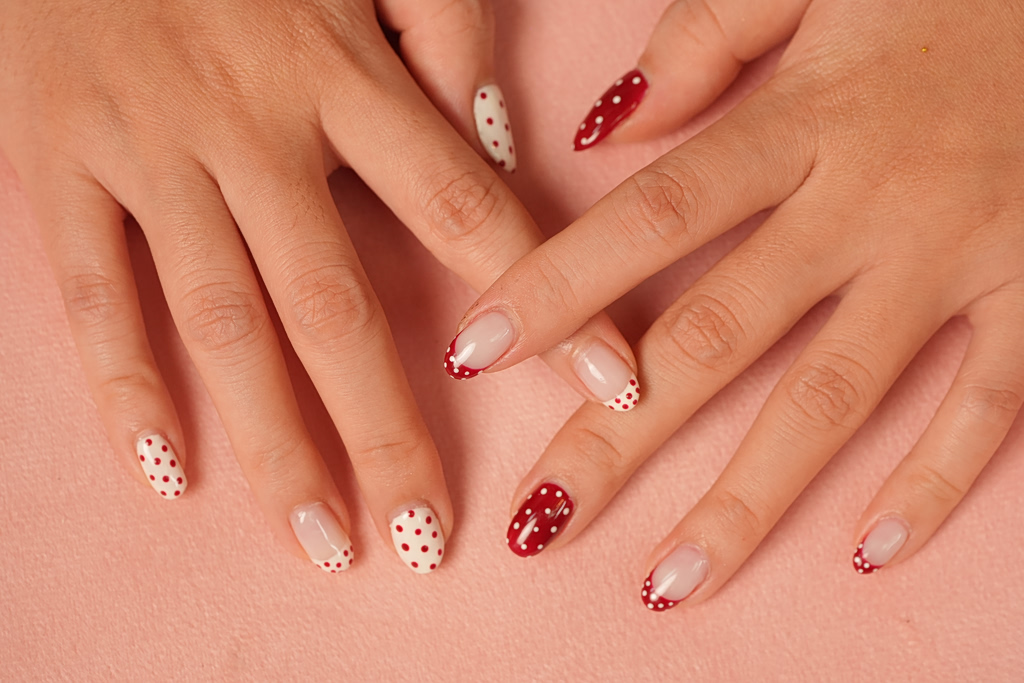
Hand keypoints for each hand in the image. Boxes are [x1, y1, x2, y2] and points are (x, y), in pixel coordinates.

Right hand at [0, 0, 635, 572]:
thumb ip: (442, 33)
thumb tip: (497, 144)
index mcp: (338, 68)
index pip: (467, 209)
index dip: (548, 303)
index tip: (612, 387)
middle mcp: (249, 122)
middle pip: (336, 304)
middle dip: (388, 430)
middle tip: (428, 535)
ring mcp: (149, 148)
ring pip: (220, 319)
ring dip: (273, 440)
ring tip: (322, 536)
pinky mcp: (58, 159)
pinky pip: (91, 289)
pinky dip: (123, 384)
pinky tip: (167, 470)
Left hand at [454, 0, 1023, 606]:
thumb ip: (707, 37)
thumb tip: (608, 124)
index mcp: (806, 122)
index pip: (654, 219)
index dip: (559, 286)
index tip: (477, 351)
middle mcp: (869, 204)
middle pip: (719, 334)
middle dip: (621, 433)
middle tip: (542, 517)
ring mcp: (957, 258)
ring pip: (834, 397)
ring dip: (746, 499)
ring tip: (667, 582)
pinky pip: (988, 406)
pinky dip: (935, 481)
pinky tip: (869, 550)